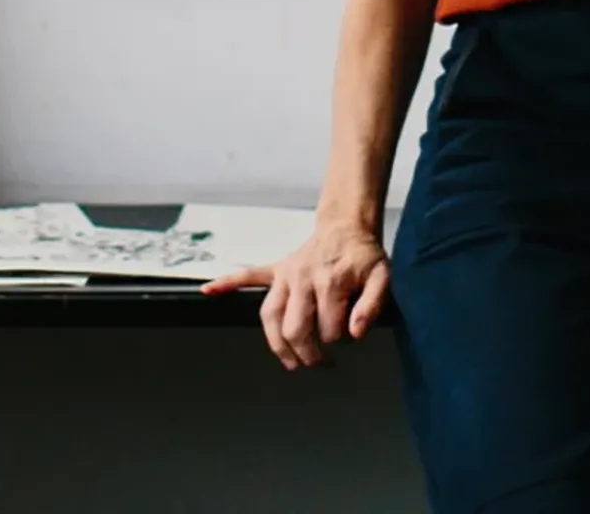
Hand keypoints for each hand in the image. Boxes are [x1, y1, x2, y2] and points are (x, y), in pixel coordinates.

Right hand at [201, 217, 389, 369]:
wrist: (347, 227)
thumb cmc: (363, 256)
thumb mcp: (382, 276)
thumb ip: (372, 305)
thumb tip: (356, 333)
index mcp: (331, 280)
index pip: (329, 327)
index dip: (340, 339)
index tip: (348, 338)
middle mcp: (303, 277)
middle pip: (294, 328)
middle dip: (306, 353)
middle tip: (319, 363)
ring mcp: (286, 274)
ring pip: (269, 315)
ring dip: (277, 345)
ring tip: (290, 363)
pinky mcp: (276, 269)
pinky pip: (248, 275)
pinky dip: (227, 283)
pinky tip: (208, 290)